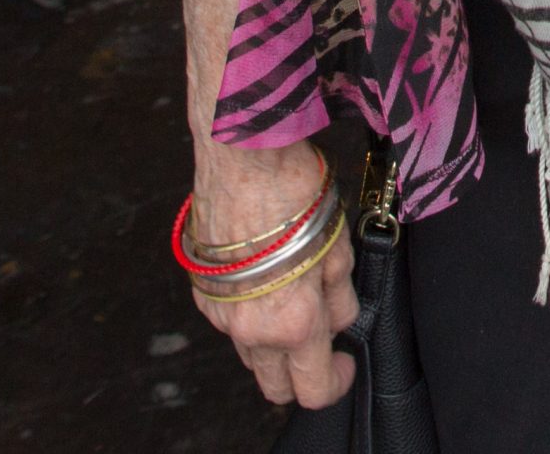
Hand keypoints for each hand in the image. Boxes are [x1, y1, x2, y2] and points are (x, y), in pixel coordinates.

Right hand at [187, 139, 357, 407]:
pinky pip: (232, 325)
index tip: (345, 362)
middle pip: (275, 387)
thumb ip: (339, 294)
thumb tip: (340, 319)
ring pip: (252, 356)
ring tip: (299, 302)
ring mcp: (222, 316)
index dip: (336, 381)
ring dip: (275, 347)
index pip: (313, 389)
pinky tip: (269, 283)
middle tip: (323, 343)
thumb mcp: (338, 243)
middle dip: (302, 376)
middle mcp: (252, 330)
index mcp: (293, 322)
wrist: (241, 160)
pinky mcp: (204, 295)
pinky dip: (252, 318)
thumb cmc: (295, 192)